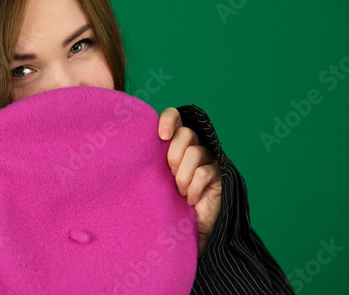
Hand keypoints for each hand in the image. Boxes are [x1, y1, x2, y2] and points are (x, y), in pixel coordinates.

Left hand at [158, 108, 221, 255]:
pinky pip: (205, 173)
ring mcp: (208, 160)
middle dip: (174, 155)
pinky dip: (194, 189)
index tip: (161, 136)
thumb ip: (148, 161)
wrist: (184, 232)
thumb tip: (130, 146)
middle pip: (186, 134)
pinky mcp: (219, 176)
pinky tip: (191, 200)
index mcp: (175, 143)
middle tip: (170, 175)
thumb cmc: (164, 203)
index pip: (174, 116)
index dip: (169, 120)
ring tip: (180, 192)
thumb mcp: (152, 179)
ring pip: (195, 153)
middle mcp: (193, 147)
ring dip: (183, 176)